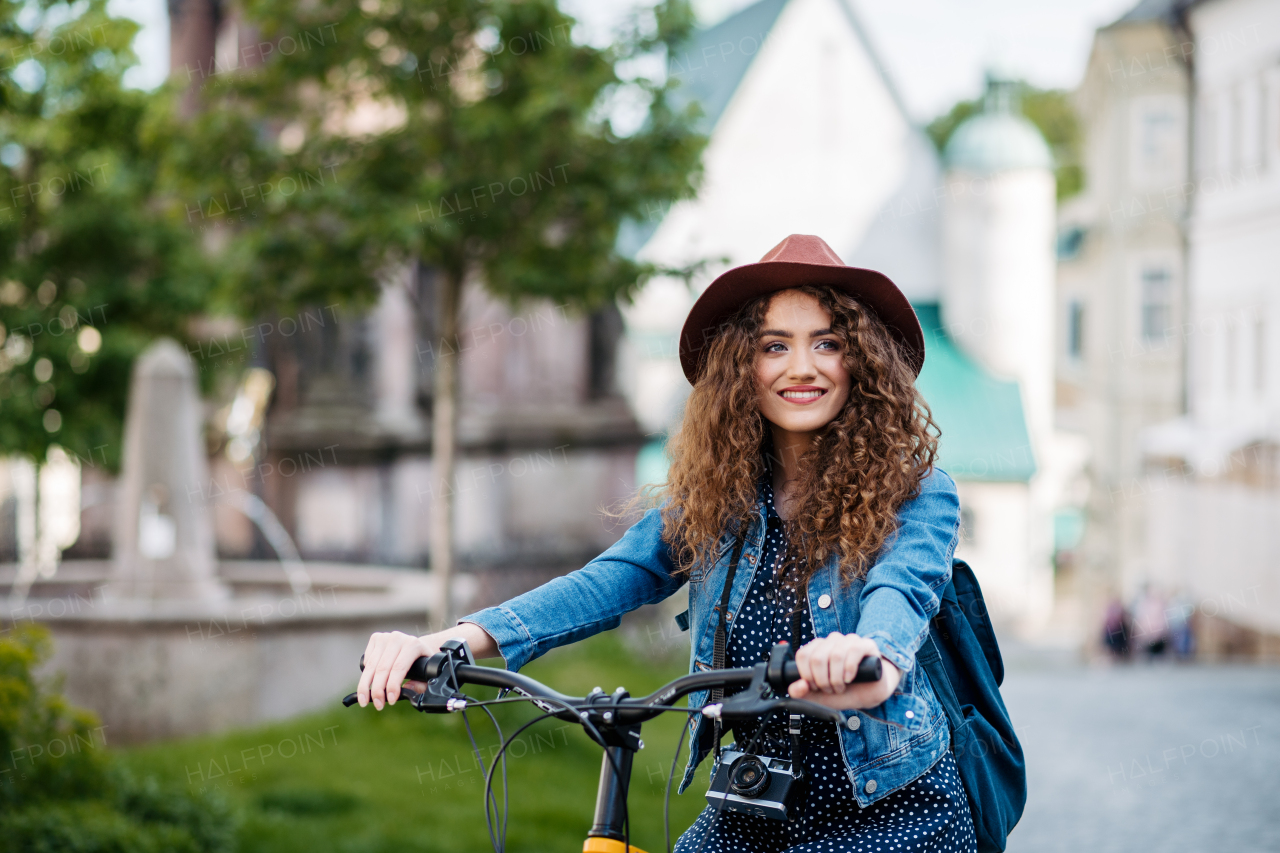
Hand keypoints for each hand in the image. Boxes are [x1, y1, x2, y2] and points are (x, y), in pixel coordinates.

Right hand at [356, 623, 497, 709]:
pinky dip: (366, 674)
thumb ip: (429, 687)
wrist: (426, 649)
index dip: (393, 686)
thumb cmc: (432, 668)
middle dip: (377, 690)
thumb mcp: (434, 677)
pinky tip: (368, 685)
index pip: (399, 667)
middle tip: (376, 705)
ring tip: (368, 701)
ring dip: (367, 685)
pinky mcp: (378, 639)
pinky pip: (367, 659)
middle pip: (382, 669)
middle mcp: (400, 638)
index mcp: (415, 646)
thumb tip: (438, 700)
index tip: (391, 701)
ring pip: (372, 665)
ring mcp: (388, 637)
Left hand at [788, 632, 901, 710]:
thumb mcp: (819, 697)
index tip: (815, 687)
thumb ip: (803, 693)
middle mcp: (832, 641)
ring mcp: (849, 640)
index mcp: (818, 649)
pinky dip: (849, 669)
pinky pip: (854, 651)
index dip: (807, 675)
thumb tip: (797, 687)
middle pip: (817, 657)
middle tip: (830, 689)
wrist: (870, 693)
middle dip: (823, 680)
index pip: (803, 655)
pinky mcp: (866, 644)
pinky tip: (850, 679)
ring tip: (841, 687)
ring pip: (835, 655)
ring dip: (837, 678)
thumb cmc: (844, 692)